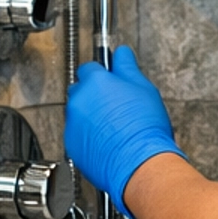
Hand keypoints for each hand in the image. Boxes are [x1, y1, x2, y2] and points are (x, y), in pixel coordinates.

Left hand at [64, 44, 183, 212]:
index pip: (90, 68)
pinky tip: (108, 141)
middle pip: (80, 91)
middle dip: (94, 95)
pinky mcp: (73, 146)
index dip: (102, 75)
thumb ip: (127, 68)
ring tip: (114, 127)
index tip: (110, 80)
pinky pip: (77, 135)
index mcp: (95, 83)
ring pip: (79, 114)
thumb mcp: (143, 89)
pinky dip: (88, 136)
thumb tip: (122, 54)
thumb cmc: (144, 130)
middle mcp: (79, 102)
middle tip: (115, 105)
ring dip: (90, 116)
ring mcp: (73, 125)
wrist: (140, 164)